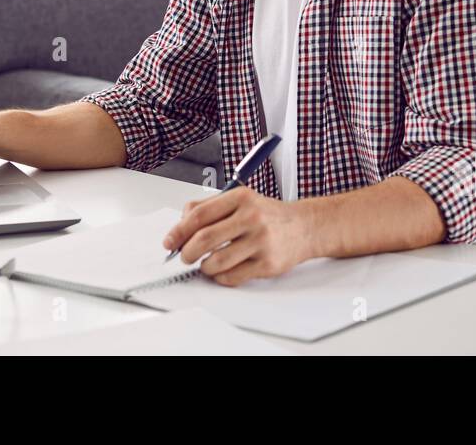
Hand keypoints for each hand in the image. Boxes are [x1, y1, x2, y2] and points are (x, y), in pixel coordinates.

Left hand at [162, 187, 312, 286]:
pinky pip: (232, 277)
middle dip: (187, 252)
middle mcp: (251, 217)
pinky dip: (221, 277)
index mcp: (241, 198)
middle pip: (204, 239)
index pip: (199, 215)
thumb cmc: (267, 215)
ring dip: (204, 267)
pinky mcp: (268, 263)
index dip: (178, 231)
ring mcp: (261, 241)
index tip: (169, 242)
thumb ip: (209, 208)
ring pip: (216, 262)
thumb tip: (180, 228)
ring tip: (206, 264)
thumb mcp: (241, 200)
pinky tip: (223, 271)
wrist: (305, 227)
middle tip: (184, 257)